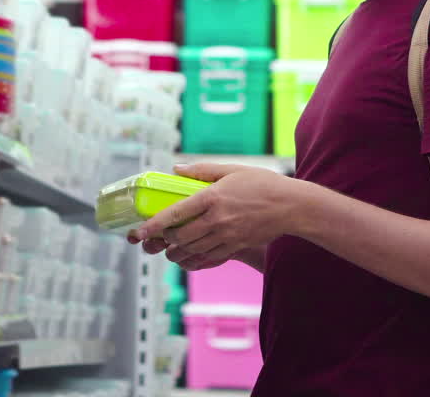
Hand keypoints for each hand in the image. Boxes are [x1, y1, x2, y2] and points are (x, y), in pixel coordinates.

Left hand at [127, 163, 300, 270]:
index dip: (154, 225)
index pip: (176, 213)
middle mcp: (217, 220)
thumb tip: (176, 169)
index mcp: (213, 197)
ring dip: (176, 251)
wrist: (291, 206)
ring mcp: (227, 236)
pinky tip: (189, 255)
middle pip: (180, 237)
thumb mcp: (231, 170)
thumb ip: (202, 170)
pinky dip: (194, 260)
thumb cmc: (261, 184)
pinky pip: (208, 259)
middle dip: (165, 239)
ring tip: (171, 246)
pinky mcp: (235, 247)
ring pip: (192, 251)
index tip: (139, 231)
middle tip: (159, 236)